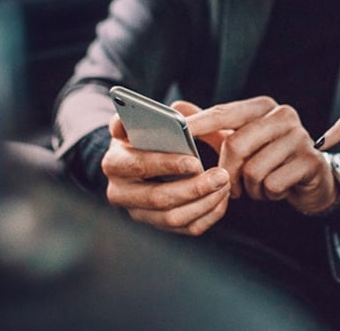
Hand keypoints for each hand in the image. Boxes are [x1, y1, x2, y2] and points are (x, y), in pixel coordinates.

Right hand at [102, 104, 230, 235]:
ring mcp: (139, 213)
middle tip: (221, 176)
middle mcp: (120, 193)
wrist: (138, 158)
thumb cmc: (145, 136)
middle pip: (158, 199)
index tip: (195, 161)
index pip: (139, 166)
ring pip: (173, 218)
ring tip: (225, 184)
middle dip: (193, 188)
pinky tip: (222, 198)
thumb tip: (168, 111)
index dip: (167, 165)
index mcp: (114, 163)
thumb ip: (147, 112)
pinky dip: (208, 214)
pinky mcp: (158, 225)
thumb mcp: (140, 120)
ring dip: (204, 203)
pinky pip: (187, 228)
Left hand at [184, 96, 336, 214]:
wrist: (312, 178)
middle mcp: (283, 116)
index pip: (223, 113)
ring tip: (258, 186)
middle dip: (227, 171)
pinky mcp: (311, 162)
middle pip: (236, 144)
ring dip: (250, 187)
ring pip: (253, 169)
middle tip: (230, 185)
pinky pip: (273, 184)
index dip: (199, 124)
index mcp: (262, 106)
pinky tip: (275, 190)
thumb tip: (177, 108)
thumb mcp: (240, 138)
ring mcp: (300, 138)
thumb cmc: (270, 158)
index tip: (179, 132)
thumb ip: (211, 125)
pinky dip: (268, 194)